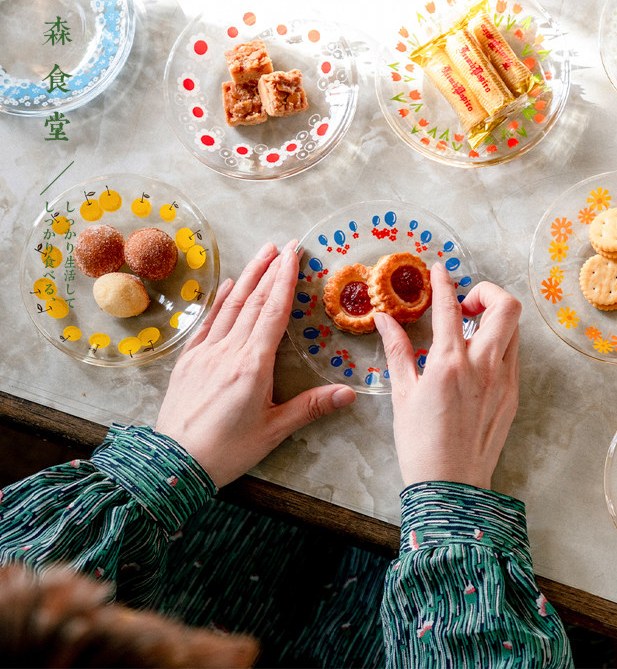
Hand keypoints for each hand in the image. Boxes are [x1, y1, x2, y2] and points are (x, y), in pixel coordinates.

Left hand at [156, 242, 355, 486]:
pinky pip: (207, 323)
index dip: (284, 281)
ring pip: (230, 306)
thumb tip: (349, 394)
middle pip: (253, 302)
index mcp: (252, 366)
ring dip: (248, 277)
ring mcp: (205, 353)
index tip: (293, 255)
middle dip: (270, 270)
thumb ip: (310, 408)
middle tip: (283, 244)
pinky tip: (228, 285)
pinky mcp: (189, 361)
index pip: (273, 313)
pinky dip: (220, 301)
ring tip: (262, 253)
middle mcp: (228, 351)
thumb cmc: (226, 451)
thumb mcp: (273, 431)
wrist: (172, 466)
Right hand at [374, 263, 520, 489]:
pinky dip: (497, 345)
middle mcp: (483, 367)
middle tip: (464, 303)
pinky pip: (512, 357)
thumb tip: (384, 319)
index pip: (450, 306)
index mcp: (450, 363)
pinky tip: (476, 359)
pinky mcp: (512, 396)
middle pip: (505, 307)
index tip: (440, 269)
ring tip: (470, 330)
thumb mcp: (402, 393)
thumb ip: (397, 350)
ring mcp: (504, 381)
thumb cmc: (420, 444)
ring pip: (514, 330)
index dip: (445, 281)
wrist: (450, 488)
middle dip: (487, 291)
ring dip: (495, 318)